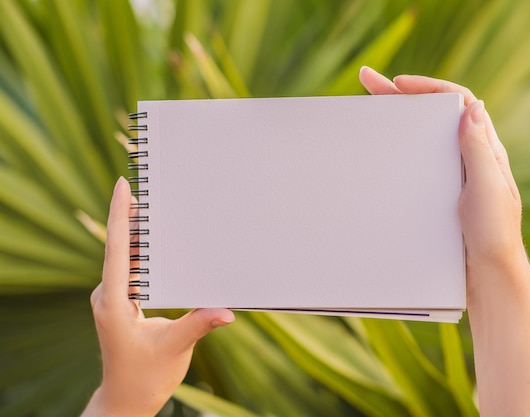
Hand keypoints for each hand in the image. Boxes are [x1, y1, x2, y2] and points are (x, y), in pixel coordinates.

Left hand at [82, 177, 234, 416]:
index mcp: (115, 303)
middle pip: (117, 246)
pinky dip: (139, 251)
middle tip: (148, 185)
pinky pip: (127, 268)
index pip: (116, 250)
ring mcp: (111, 299)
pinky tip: (153, 240)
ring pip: (121, 256)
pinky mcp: (119, 303)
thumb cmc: (146, 377)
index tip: (123, 186)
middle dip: (130, 215)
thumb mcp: (175, 348)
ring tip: (152, 204)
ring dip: (135, 232)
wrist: (126, 400)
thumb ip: (199, 325)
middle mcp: (108, 296)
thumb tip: (227, 311)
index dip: (120, 216)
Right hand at [359, 66, 525, 299]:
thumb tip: (472, 107)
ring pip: (423, 136)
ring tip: (368, 108)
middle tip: (368, 82)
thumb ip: (479, 150)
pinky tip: (381, 150)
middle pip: (434, 114)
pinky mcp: (440, 194)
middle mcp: (468, 157)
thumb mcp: (488, 189)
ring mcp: (453, 175)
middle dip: (401, 95)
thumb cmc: (494, 235)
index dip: (429, 88)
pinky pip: (418, 161)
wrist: (489, 275)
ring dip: (397, 119)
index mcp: (484, 150)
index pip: (459, 103)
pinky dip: (398, 148)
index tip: (398, 84)